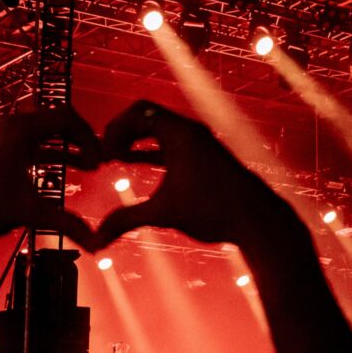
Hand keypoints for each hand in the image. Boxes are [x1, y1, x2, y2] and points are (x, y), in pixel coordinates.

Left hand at [0, 107, 101, 251]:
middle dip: (81, 141)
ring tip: (88, 167)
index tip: (103, 158)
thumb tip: (98, 245)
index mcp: (20, 131)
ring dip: (66, 148)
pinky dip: (48, 154)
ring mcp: (0, 136)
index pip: (67, 117)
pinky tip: (59, 172)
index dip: (90, 137)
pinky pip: (29, 144)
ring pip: (43, 134)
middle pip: (57, 122)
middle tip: (100, 160)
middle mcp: (10, 127)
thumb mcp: (29, 211)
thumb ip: (67, 224)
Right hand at [94, 100, 274, 248]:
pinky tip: (133, 163)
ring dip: (134, 140)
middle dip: (121, 132)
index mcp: (180, 134)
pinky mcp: (204, 155)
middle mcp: (191, 131)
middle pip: (146, 115)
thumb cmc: (213, 211)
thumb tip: (95, 240)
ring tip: (114, 158)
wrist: (256, 219)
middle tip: (103, 153)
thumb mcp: (163, 214)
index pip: (137, 113)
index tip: (103, 155)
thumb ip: (126, 220)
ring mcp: (199, 142)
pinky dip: (149, 149)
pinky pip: (168, 142)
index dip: (113, 131)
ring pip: (158, 128)